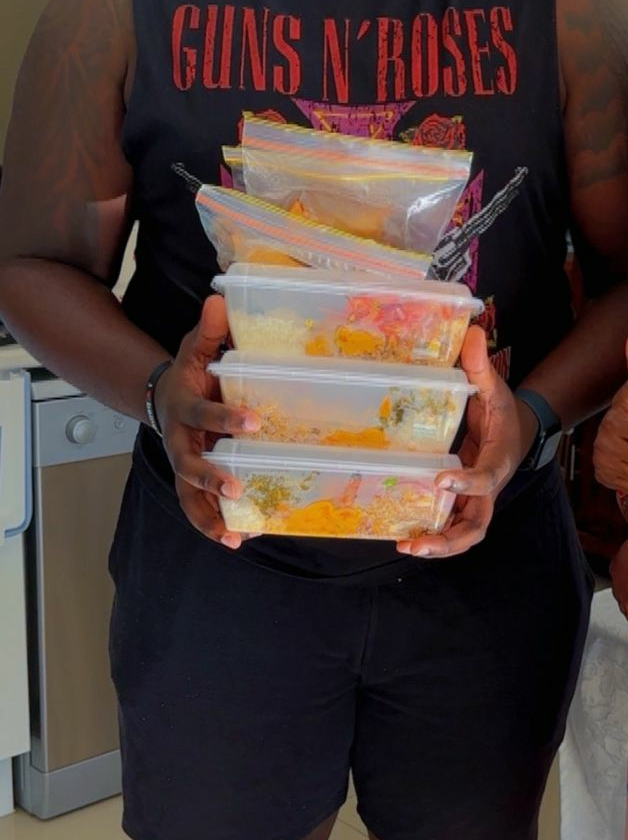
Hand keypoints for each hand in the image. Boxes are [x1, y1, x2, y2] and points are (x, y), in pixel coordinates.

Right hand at [153, 294, 257, 549]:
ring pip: (189, 496)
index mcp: (183, 407)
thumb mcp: (194, 351)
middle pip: (187, 464)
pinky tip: (238, 538)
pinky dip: (215, 525)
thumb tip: (219, 300)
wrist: (163, 398)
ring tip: (234, 535)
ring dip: (209, 516)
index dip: (224, 418)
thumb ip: (208, 333)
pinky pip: (199, 507)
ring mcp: (184, 464)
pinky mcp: (192, 482)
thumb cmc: (188, 375)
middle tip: (234, 486)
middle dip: (210, 476)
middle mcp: (180, 441)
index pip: (202, 414)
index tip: (252, 423)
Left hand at [398, 325, 530, 558]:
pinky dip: (431, 535)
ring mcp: (476, 501)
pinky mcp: (463, 504)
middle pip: (476, 525)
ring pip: (464, 533)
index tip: (442, 480)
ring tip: (406, 546)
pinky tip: (402, 536)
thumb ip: (480, 367)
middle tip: (419, 543)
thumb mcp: (494, 388)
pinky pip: (450, 525)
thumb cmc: (503, 413)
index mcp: (498, 460)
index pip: (486, 478)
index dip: (467, 483)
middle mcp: (488, 488)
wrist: (517, 433)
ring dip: (438, 544)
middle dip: (450, 539)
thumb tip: (472, 331)